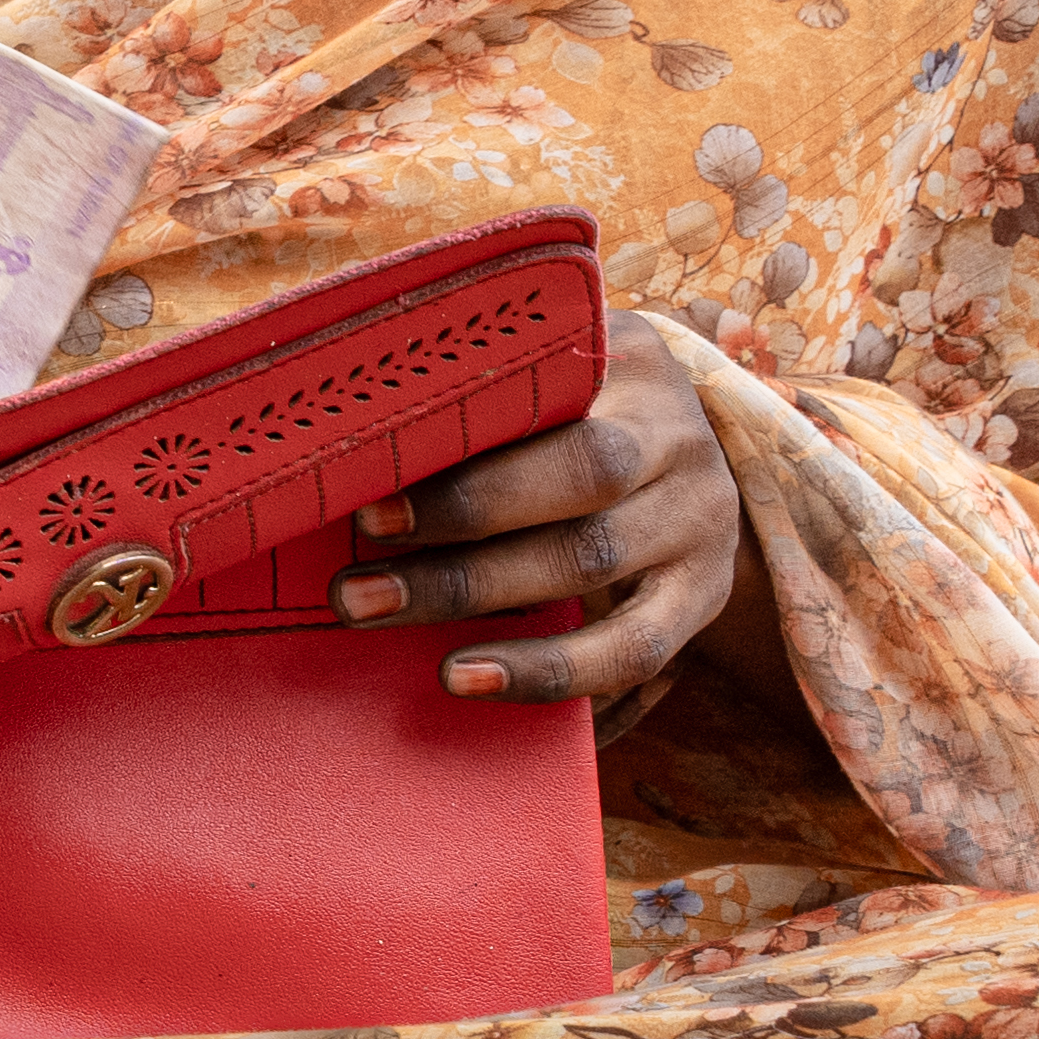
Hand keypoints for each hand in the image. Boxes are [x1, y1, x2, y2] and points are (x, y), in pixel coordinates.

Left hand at [329, 307, 750, 707]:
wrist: (681, 480)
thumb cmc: (567, 426)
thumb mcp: (546, 384)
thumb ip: (473, 394)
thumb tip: (336, 436)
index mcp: (630, 361)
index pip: (551, 392)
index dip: (460, 445)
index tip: (367, 493)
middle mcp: (679, 435)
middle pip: (581, 473)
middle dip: (458, 519)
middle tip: (353, 564)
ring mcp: (699, 520)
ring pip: (591, 559)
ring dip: (472, 592)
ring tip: (376, 611)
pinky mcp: (702, 597)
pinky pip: (629, 649)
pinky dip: (544, 670)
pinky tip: (464, 678)